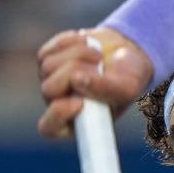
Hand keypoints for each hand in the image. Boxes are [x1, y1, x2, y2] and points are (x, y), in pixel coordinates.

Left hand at [37, 27, 153, 138]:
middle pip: (49, 89)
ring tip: (98, 57)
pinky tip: (87, 46)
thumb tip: (77, 80)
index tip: (80, 103)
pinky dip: (71, 44)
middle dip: (75, 73)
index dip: (59, 114)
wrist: (124, 52)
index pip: (50, 128)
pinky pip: (49, 50)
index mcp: (75, 121)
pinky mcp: (46, 57)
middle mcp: (57, 103)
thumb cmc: (127, 78)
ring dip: (78, 56)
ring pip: (48, 66)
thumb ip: (106, 89)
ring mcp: (49, 80)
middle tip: (98, 68)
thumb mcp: (127, 87)